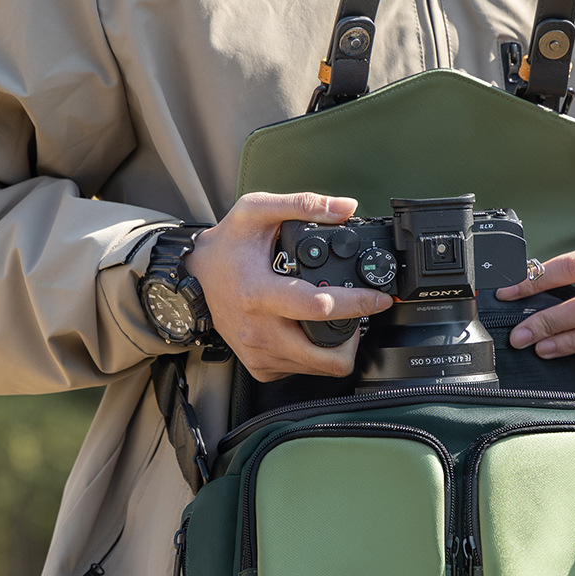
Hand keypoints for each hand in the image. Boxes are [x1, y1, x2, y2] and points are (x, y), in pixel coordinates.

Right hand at [185, 191, 393, 381]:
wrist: (194, 277)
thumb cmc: (227, 245)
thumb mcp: (256, 210)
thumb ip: (303, 204)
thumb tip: (345, 207)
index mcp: (261, 293)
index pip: (320, 308)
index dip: (358, 304)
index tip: (380, 299)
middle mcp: (259, 330)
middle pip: (326, 358)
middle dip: (353, 339)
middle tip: (354, 317)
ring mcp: (258, 353)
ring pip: (318, 368)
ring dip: (334, 347)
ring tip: (328, 320)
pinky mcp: (259, 367)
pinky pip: (301, 371)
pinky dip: (312, 355)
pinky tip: (305, 331)